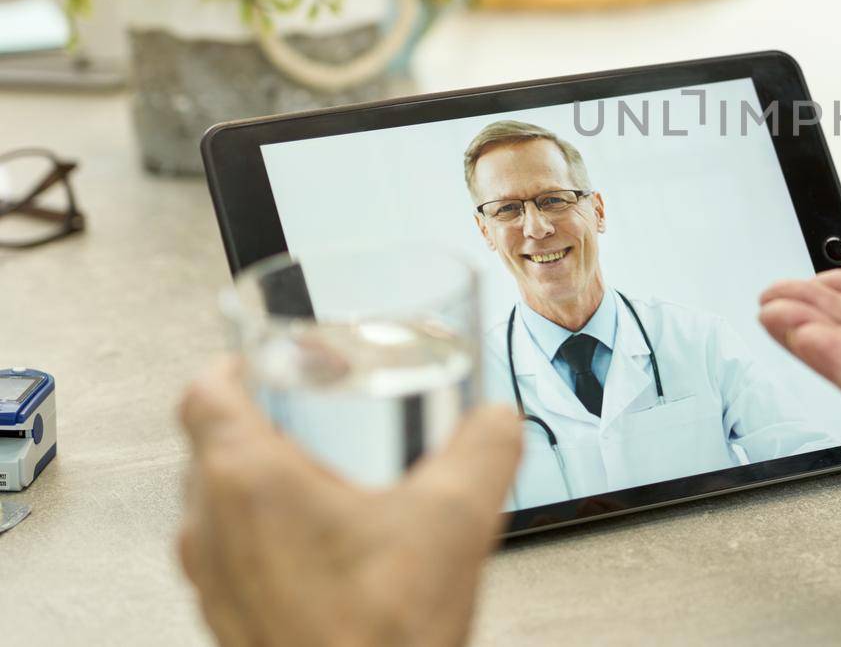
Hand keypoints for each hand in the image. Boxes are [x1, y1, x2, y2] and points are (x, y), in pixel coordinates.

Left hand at [177, 359, 522, 646]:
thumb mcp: (456, 518)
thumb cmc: (376, 637)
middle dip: (265, 420)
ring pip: (221, 506)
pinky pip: (237, 558)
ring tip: (330, 480)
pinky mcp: (231, 622)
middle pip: (212, 446)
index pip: (205, 393)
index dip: (235, 364)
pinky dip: (272, 538)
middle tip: (314, 413)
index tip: (263, 358)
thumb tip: (498, 419)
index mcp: (246, 482)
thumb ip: (486, 447)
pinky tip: (333, 551)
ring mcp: (215, 582)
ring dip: (266, 483)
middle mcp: (212, 530)